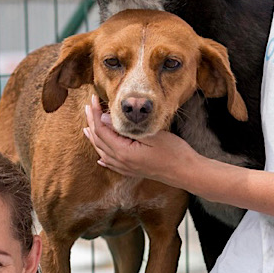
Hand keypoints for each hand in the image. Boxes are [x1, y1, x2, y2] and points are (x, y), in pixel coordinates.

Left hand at [82, 94, 199, 186]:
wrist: (186, 173)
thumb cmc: (173, 152)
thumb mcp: (152, 135)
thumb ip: (127, 128)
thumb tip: (105, 119)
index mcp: (123, 152)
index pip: (101, 130)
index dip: (95, 114)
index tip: (94, 99)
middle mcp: (121, 162)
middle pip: (99, 140)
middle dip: (92, 122)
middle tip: (88, 106)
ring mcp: (126, 168)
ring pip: (103, 151)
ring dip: (94, 138)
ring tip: (86, 127)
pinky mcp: (132, 171)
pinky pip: (111, 163)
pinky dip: (103, 155)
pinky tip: (100, 156)